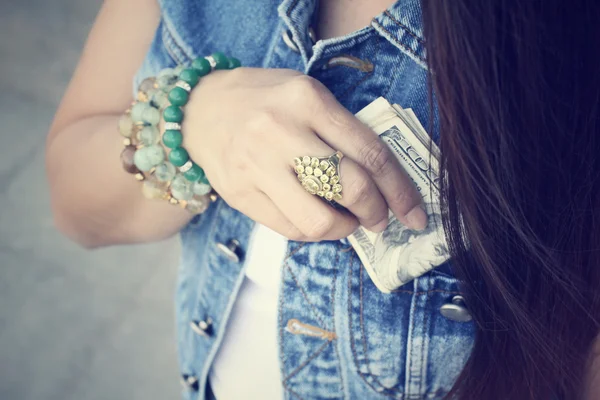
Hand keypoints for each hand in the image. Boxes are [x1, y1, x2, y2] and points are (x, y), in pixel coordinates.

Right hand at [182, 68, 426, 240]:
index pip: (370, 152)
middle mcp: (281, 131)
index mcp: (307, 100)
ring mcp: (257, 166)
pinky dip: (315, 233)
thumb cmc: (264, 100)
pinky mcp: (240, 195)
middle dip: (377, 212)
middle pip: (349, 187)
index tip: (414, 211)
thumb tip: (380, 182)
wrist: (199, 110)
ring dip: (345, 230)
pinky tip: (320, 220)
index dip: (400, 189)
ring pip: (319, 219)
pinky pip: (290, 230)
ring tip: (348, 222)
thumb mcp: (306, 95)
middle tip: (380, 218)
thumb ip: (340, 130)